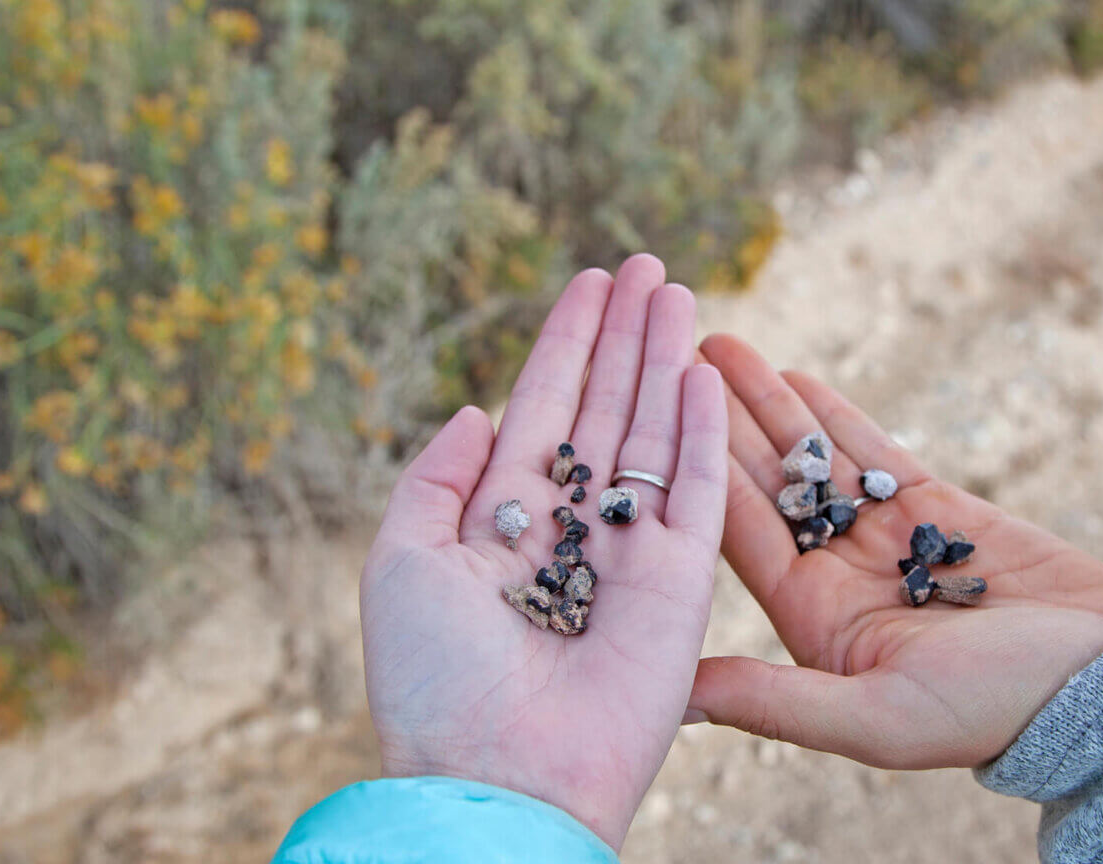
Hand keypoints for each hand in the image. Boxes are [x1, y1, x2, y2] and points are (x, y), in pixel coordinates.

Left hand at [359, 255, 727, 849]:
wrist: (502, 775)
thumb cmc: (435, 681)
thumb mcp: (400, 563)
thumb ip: (432, 480)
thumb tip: (474, 412)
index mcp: (503, 520)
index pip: (541, 409)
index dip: (565, 344)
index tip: (587, 281)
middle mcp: (571, 527)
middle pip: (604, 408)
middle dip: (624, 336)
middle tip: (646, 264)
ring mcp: (629, 552)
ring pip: (652, 433)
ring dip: (665, 363)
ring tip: (676, 293)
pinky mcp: (681, 583)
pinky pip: (695, 492)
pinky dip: (700, 432)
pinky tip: (702, 373)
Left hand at [688, 334, 1102, 769]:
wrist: (1101, 682)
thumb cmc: (990, 711)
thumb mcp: (873, 717)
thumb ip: (774, 701)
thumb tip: (677, 698)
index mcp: (812, 622)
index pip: (740, 535)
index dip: (693, 473)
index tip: (650, 420)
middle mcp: (837, 576)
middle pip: (764, 486)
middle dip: (715, 422)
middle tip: (666, 358)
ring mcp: (885, 538)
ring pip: (812, 459)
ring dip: (765, 404)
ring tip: (718, 346)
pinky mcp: (936, 508)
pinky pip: (873, 453)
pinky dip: (834, 415)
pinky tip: (794, 376)